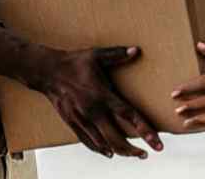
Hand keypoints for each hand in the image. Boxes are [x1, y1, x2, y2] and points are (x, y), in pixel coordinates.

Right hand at [25, 46, 163, 158]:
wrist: (47, 72)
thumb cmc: (73, 62)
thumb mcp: (96, 55)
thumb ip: (117, 54)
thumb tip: (136, 51)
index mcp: (102, 95)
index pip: (129, 115)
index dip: (145, 130)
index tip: (156, 143)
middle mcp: (93, 110)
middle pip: (117, 138)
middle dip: (133, 150)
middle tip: (146, 154)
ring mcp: (81, 119)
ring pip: (103, 144)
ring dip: (119, 152)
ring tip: (133, 154)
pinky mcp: (72, 123)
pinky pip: (88, 142)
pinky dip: (101, 149)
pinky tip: (109, 152)